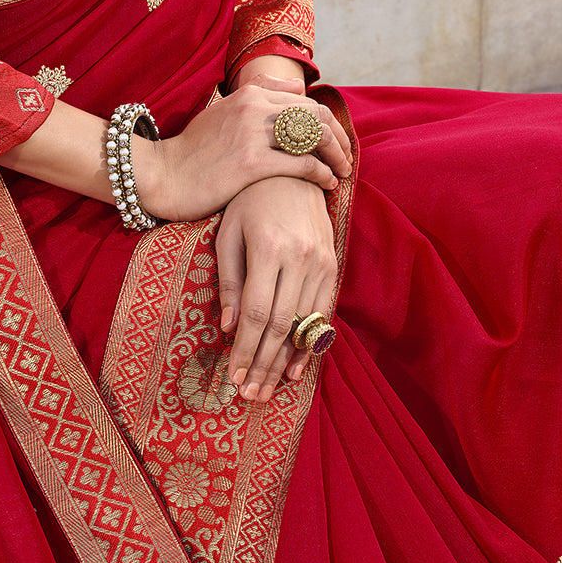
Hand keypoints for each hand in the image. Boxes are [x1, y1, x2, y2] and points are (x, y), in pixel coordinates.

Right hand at [135, 77, 352, 222]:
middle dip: (338, 137)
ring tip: (343, 171)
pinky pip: (302, 164)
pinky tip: (328, 183)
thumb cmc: (192, 150)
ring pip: (313, 136)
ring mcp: (252, 134)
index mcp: (249, 93)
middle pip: (315, 115)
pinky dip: (322, 173)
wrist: (160, 174)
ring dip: (336, 155)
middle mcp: (253, 107)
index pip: (305, 101)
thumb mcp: (223, 111)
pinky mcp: (251, 163)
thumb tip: (298, 85)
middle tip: (347, 158)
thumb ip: (260, 94)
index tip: (336, 141)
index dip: (328, 121)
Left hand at [216, 176, 337, 402]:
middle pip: (280, 325)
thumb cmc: (250, 198)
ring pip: (302, 324)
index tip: (233, 377)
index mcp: (269, 246)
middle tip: (248, 396)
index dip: (245, 349)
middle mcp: (300, 257)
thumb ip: (228, 279)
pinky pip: (322, 313)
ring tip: (266, 391)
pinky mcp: (333, 265)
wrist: (293, 166)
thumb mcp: (228, 232)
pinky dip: (309, 344)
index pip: (256, 312)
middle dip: (262, 364)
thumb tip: (227, 328)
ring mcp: (321, 262)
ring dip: (283, 362)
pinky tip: (295, 369)